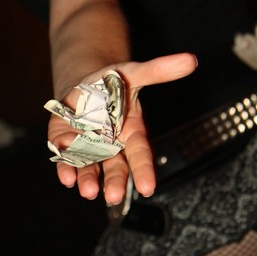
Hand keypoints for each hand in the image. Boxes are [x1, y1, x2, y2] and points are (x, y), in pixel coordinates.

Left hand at [47, 53, 196, 203]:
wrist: (82, 84)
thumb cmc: (111, 83)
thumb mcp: (134, 73)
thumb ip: (158, 71)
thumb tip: (190, 60)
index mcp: (131, 133)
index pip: (140, 154)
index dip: (144, 170)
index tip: (148, 188)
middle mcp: (111, 145)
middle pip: (115, 167)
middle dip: (115, 182)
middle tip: (113, 196)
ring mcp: (88, 147)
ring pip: (90, 167)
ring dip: (88, 180)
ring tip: (88, 191)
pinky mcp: (66, 144)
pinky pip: (66, 158)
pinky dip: (66, 169)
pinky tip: (67, 177)